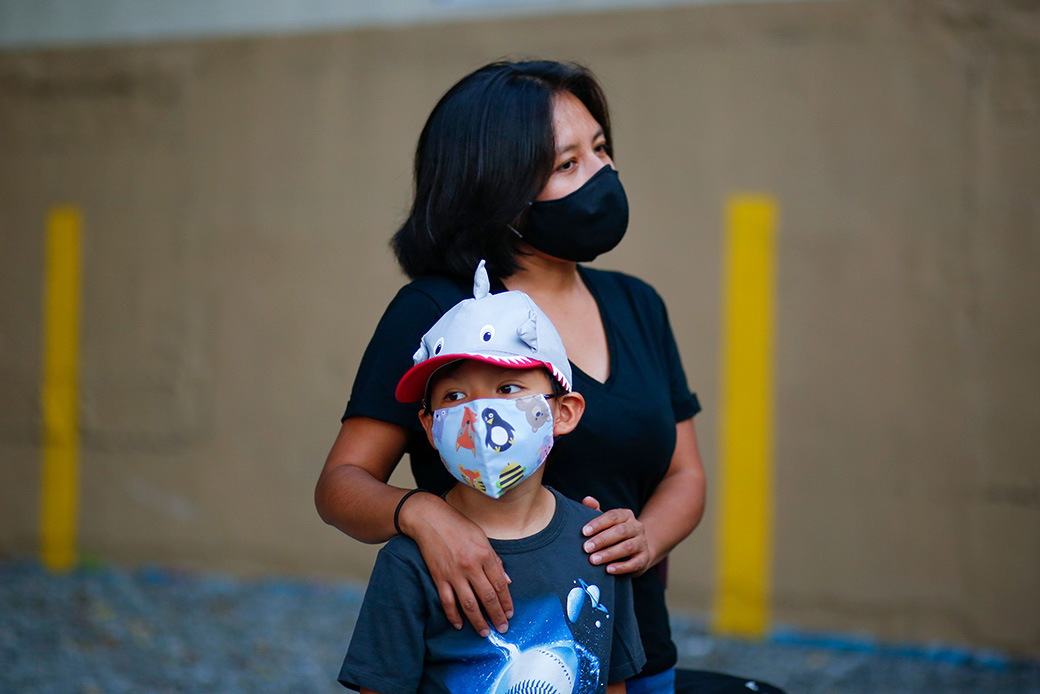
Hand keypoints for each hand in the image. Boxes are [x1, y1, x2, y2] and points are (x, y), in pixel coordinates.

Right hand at [401, 492, 513, 636]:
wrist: (430, 519)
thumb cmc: (458, 526)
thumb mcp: (482, 538)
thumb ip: (494, 560)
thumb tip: (506, 581)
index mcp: (484, 554)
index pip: (500, 584)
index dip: (506, 601)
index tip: (510, 613)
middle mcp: (471, 565)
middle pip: (487, 596)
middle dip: (496, 615)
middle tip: (502, 629)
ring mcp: (454, 573)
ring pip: (469, 603)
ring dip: (478, 621)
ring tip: (484, 633)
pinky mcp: (438, 577)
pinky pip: (447, 601)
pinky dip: (453, 615)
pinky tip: (459, 625)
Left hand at [580, 496, 651, 574]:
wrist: (637, 551)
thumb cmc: (614, 534)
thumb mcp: (606, 522)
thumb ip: (595, 511)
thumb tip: (587, 500)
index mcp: (626, 515)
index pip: (613, 516)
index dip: (598, 523)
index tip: (584, 532)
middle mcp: (636, 527)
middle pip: (620, 531)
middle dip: (602, 540)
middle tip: (586, 548)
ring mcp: (642, 543)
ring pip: (627, 547)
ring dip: (609, 554)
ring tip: (594, 560)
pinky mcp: (644, 558)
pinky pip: (634, 563)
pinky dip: (621, 567)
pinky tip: (608, 570)